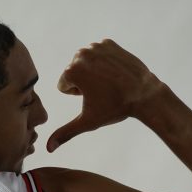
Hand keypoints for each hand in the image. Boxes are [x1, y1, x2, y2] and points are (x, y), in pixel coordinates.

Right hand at [46, 39, 163, 151]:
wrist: (144, 93)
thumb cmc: (115, 108)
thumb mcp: (87, 122)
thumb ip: (65, 133)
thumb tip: (47, 149)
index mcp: (71, 71)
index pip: (63, 85)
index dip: (77, 95)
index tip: (94, 97)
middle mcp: (80, 54)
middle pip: (72, 72)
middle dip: (83, 82)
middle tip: (103, 90)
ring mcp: (95, 46)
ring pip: (84, 62)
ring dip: (92, 72)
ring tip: (108, 81)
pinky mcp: (107, 42)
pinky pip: (96, 54)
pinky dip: (103, 62)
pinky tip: (113, 72)